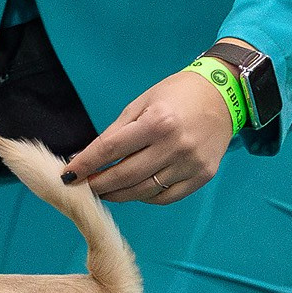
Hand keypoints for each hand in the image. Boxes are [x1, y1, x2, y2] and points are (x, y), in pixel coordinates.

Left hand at [63, 69, 235, 205]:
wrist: (223, 95)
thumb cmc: (176, 95)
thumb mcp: (141, 103)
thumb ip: (115, 132)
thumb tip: (86, 157)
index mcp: (156, 121)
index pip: (110, 149)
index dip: (86, 164)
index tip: (68, 175)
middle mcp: (174, 145)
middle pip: (126, 176)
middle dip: (99, 184)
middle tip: (85, 187)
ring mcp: (191, 163)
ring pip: (145, 191)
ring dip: (119, 194)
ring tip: (106, 191)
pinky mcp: (203, 175)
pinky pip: (167, 196)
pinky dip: (147, 198)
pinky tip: (136, 191)